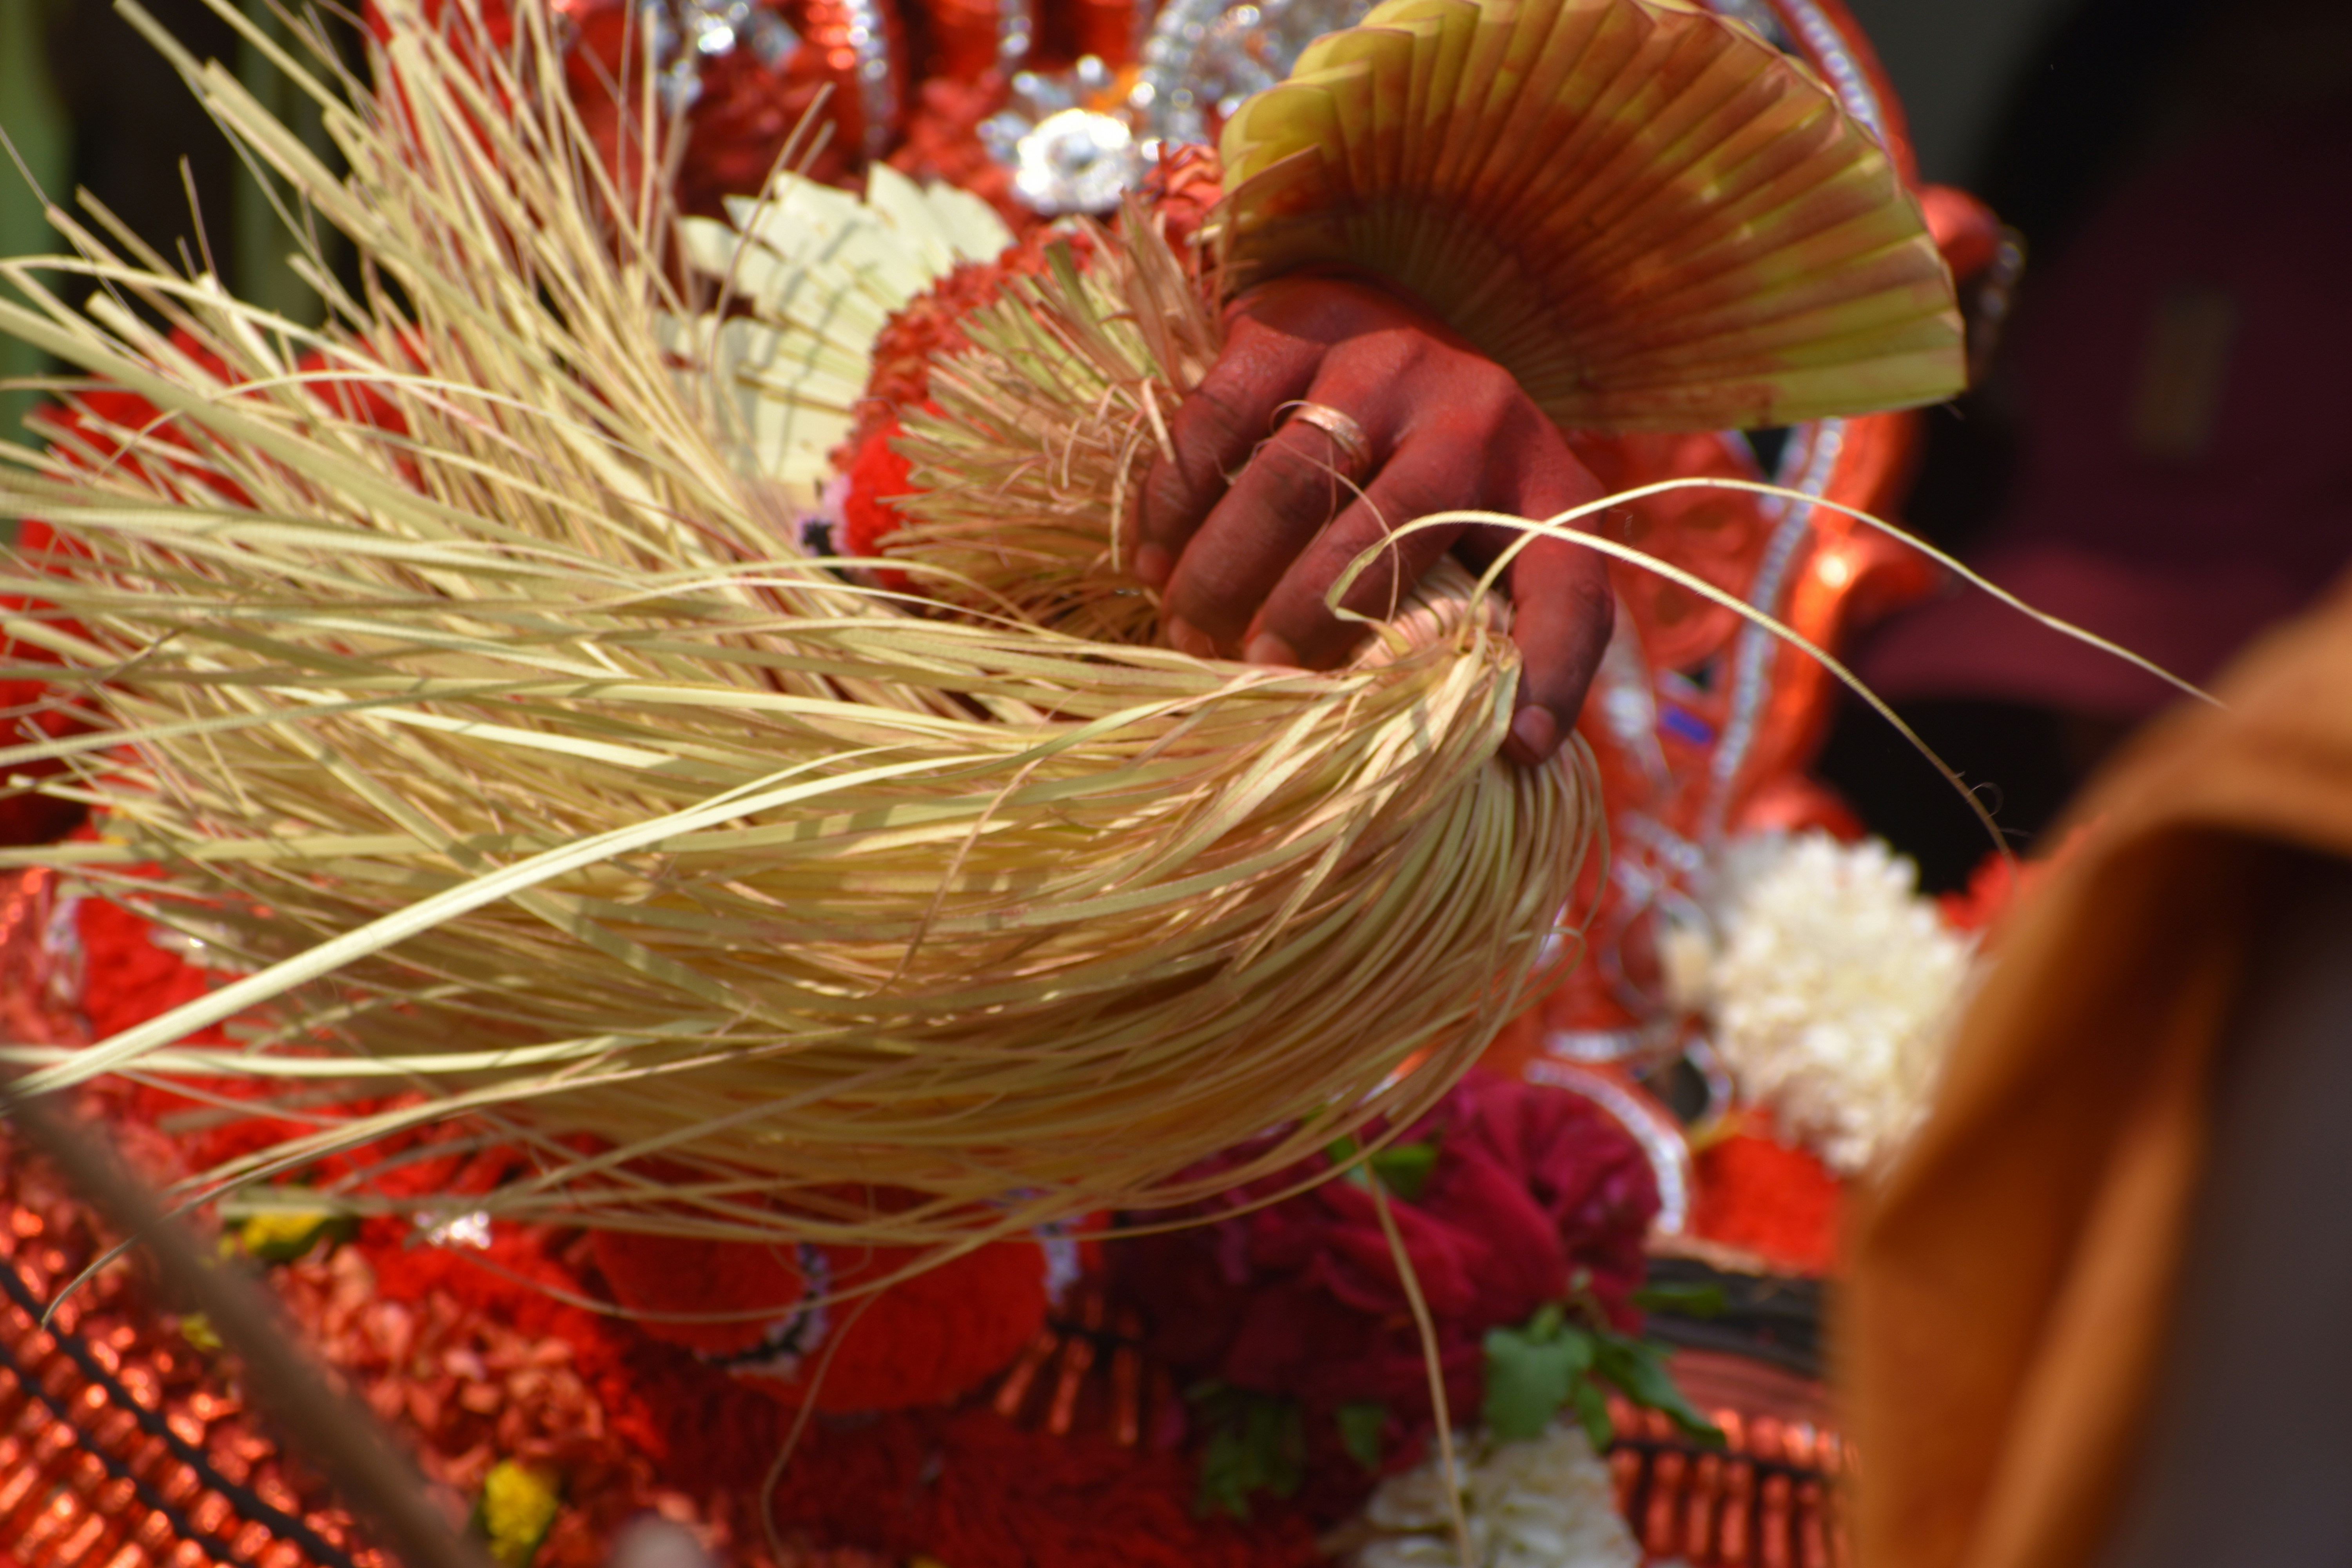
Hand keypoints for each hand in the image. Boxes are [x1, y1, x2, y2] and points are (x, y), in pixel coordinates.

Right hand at [1135, 273, 1613, 765]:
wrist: (1394, 304)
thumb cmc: (1444, 464)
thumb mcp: (1501, 532)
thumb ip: (1509, 622)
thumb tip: (1514, 747)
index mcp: (1544, 484)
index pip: (1573, 586)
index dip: (1558, 670)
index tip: (1520, 748)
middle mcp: (1477, 412)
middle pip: (1386, 535)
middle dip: (1306, 620)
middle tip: (1250, 675)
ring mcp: (1381, 359)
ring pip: (1291, 479)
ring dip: (1227, 569)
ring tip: (1187, 632)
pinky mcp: (1294, 324)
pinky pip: (1220, 421)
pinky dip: (1178, 502)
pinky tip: (1154, 562)